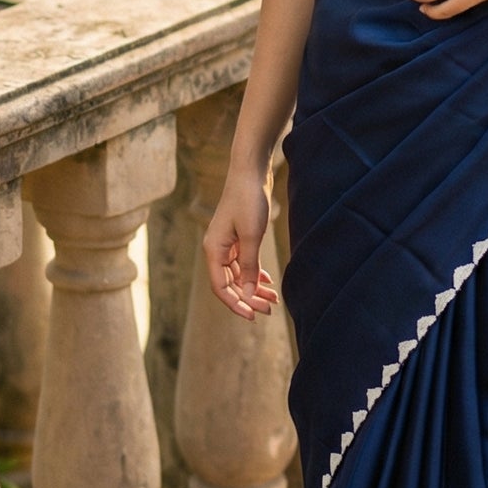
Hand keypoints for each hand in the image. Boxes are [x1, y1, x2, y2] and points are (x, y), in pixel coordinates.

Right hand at [203, 167, 278, 318]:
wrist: (251, 171)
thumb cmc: (249, 200)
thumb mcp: (251, 236)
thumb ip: (250, 267)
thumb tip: (249, 295)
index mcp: (213, 250)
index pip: (221, 287)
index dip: (236, 304)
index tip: (253, 316)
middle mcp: (216, 249)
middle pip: (230, 283)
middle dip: (248, 298)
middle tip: (270, 310)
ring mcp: (226, 243)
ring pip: (238, 274)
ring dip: (254, 288)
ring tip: (273, 300)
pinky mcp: (237, 237)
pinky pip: (243, 263)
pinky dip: (254, 274)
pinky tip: (267, 282)